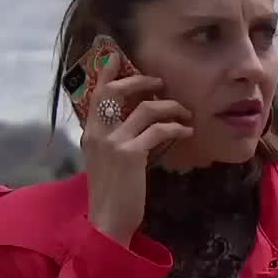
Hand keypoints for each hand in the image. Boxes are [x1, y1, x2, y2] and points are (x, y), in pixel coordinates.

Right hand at [80, 53, 193, 245]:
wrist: (108, 222)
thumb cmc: (113, 194)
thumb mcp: (107, 162)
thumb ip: (115, 140)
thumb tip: (136, 120)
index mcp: (90, 133)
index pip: (96, 94)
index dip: (106, 72)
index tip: (115, 55)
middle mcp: (97, 133)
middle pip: (117, 91)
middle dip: (142, 81)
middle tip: (161, 83)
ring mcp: (113, 142)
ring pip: (146, 108)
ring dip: (170, 107)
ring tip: (184, 113)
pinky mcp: (131, 154)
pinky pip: (159, 130)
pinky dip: (176, 128)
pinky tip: (186, 132)